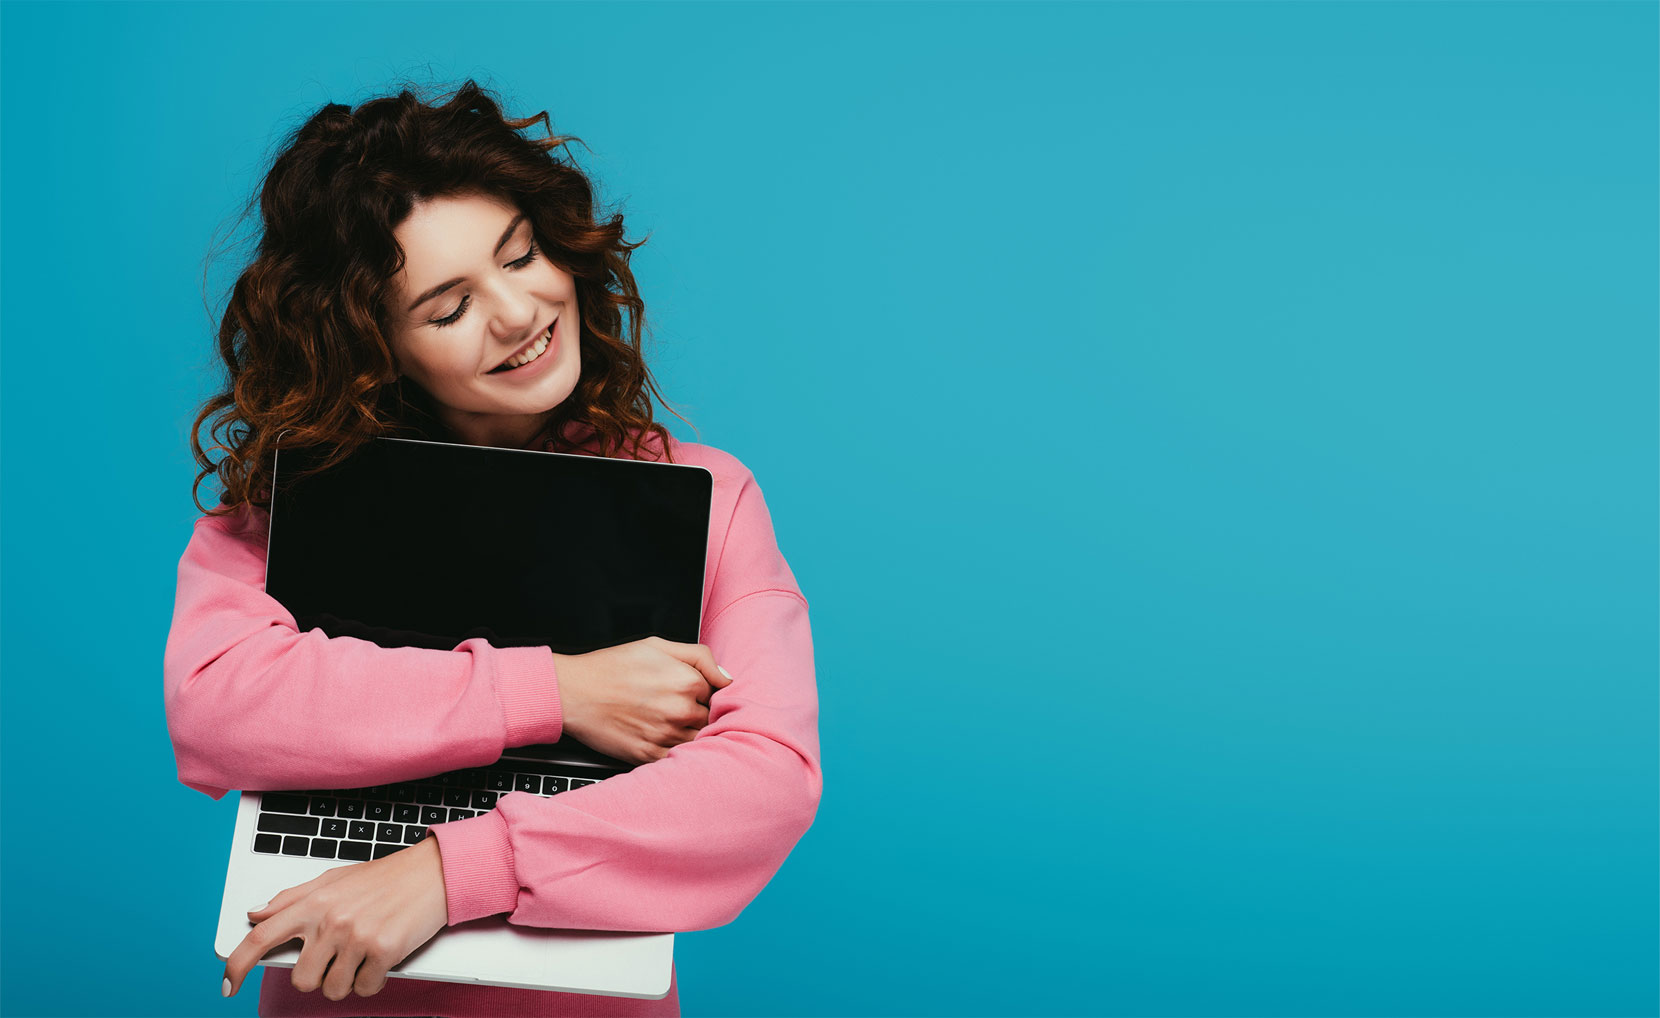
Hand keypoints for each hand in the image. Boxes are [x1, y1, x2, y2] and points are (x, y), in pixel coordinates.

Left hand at [222, 836, 448, 1000]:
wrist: (434, 872)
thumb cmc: (386, 877)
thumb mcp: (333, 879)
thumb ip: (291, 898)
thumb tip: (254, 913)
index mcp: (314, 903)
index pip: (261, 937)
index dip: (237, 965)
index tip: (227, 985)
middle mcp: (331, 920)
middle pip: (301, 979)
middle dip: (318, 977)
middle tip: (338, 959)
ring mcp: (357, 937)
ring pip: (333, 989)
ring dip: (348, 981)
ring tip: (363, 956)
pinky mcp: (384, 950)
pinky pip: (365, 988)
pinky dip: (373, 981)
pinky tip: (382, 959)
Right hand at [554, 636, 733, 764]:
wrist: (573, 692)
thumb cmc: (612, 666)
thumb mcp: (656, 646)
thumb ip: (699, 657)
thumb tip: (726, 678)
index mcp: (687, 681)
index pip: (717, 693)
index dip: (703, 692)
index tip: (687, 692)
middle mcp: (680, 710)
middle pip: (709, 719)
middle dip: (697, 714)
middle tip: (672, 707)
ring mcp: (665, 735)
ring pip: (696, 741)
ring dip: (687, 734)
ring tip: (662, 721)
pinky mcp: (649, 755)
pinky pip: (676, 758)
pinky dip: (674, 752)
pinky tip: (658, 738)